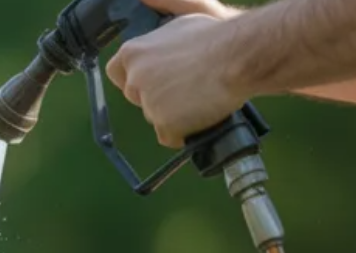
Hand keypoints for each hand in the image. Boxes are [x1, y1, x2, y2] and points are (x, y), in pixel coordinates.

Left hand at [108, 3, 248, 147]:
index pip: (117, 73)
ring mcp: (148, 102)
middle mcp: (135, 78)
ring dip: (174, 113)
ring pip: (155, 117)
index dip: (135, 78)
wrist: (238, 56)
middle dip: (157, 97)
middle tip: (186, 86)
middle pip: (137, 97)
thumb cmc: (217, 35)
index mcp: (133, 52)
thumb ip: (159, 24)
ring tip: (201, 95)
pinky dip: (184, 132)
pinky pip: (170, 136)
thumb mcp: (181, 17)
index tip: (152, 81)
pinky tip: (201, 115)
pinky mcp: (165, 123)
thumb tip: (145, 1)